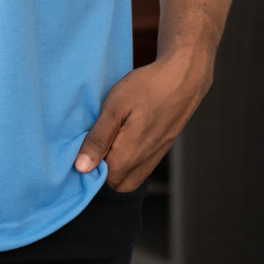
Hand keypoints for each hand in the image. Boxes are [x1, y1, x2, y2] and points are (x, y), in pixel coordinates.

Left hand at [72, 49, 211, 190]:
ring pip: (130, 178)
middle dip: (101, 173)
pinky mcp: (161, 148)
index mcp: (129, 156)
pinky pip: (141, 167)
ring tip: (106, 141)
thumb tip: (81, 168)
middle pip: (116, 185)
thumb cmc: (146, 88)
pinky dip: (128, 162)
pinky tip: (122, 139)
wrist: (182, 78)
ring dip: (115, 168)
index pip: (101, 181)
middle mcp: (144, 163)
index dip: (88, 168)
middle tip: (93, 144)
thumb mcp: (114, 108)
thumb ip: (98, 139)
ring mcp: (155, 157)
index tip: (81, 148)